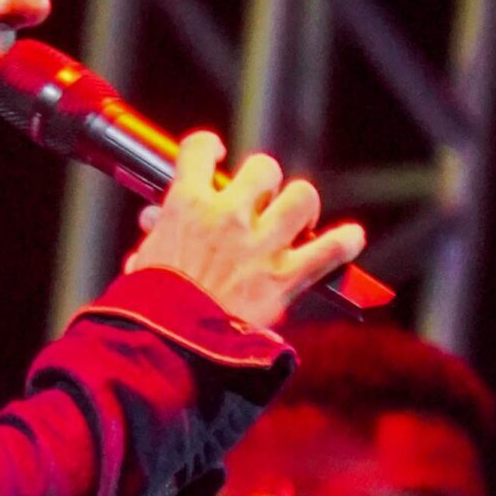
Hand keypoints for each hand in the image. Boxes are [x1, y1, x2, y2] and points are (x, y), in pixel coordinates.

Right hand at [125, 133, 365, 329]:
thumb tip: (154, 222)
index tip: (216, 158)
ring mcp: (262, 244)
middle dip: (264, 183)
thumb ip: (156, 235)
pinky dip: (345, 243)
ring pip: (302, 197)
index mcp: (188, 205)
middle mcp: (229, 215)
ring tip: (297, 223)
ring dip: (302, 208)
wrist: (171, 346)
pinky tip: (350, 240)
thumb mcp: (144, 262)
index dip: (209, 149)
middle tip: (261, 204)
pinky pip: (331, 249)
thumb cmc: (150, 309)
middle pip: (263, 169)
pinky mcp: (286, 277)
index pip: (200, 149)